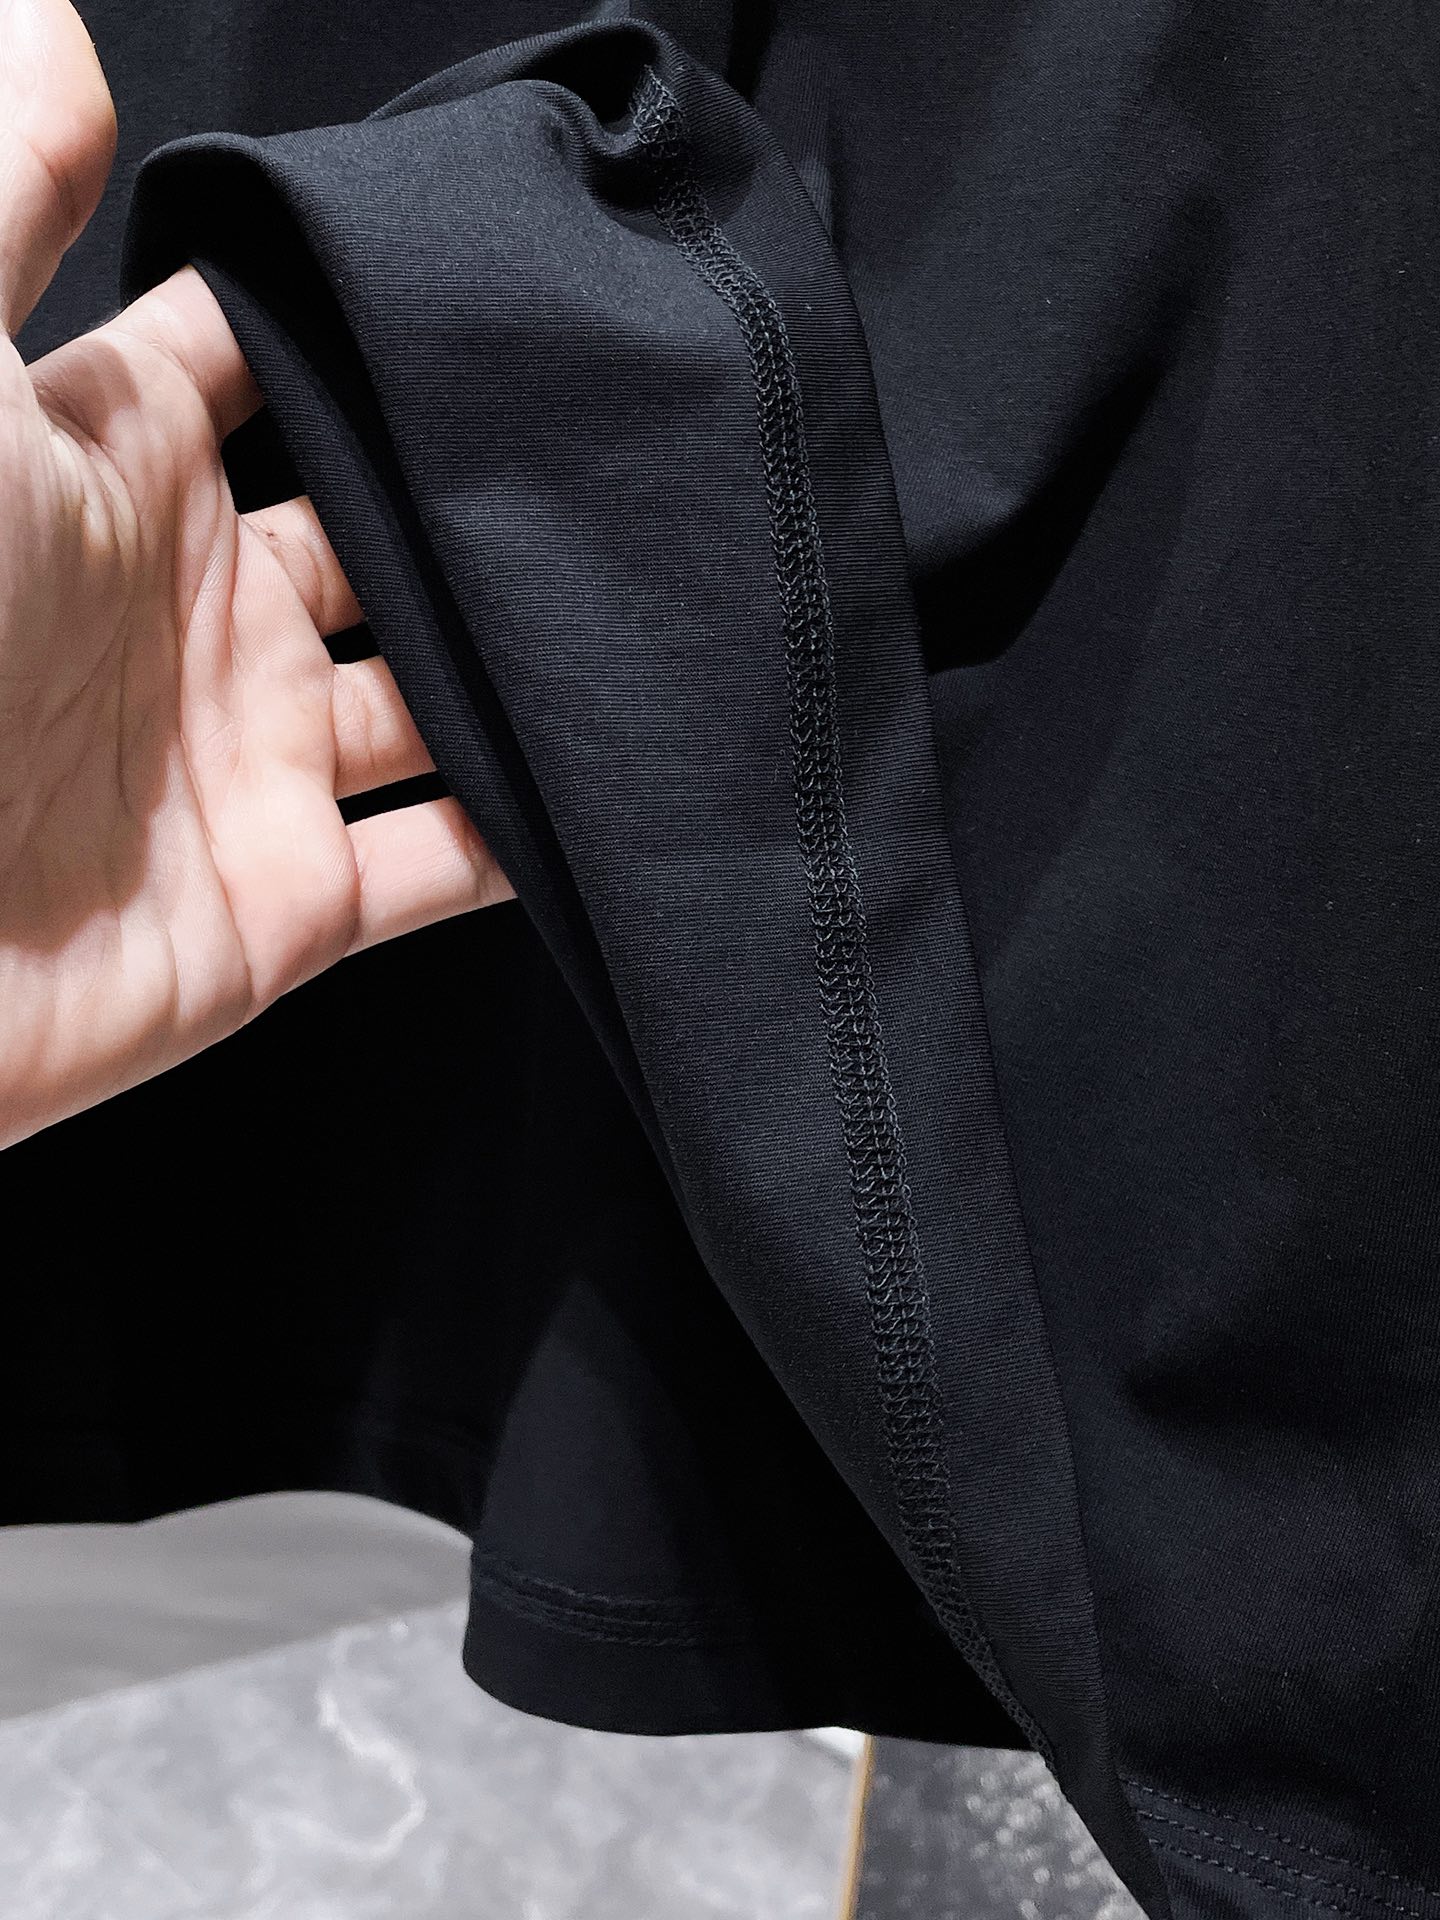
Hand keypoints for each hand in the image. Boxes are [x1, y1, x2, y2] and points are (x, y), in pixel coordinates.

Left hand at [0, 0, 511, 1150]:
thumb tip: (51, 21)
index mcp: (118, 471)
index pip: (272, 366)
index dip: (368, 326)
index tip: (495, 289)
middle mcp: (198, 612)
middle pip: (388, 532)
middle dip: (487, 503)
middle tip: (624, 457)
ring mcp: (250, 762)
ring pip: (441, 696)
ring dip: (533, 666)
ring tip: (661, 615)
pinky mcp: (290, 905)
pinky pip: (449, 865)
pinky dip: (535, 840)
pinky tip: (622, 791)